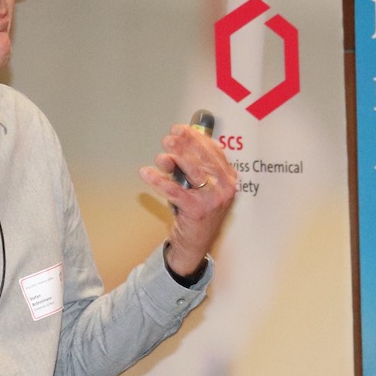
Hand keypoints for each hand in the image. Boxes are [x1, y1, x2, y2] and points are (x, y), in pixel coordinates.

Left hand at [139, 121, 235, 275]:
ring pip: (192, 170)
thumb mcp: (202, 188)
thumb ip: (193, 168)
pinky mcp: (197, 210)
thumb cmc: (197, 214)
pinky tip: (147, 174)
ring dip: (175, 156)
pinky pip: (174, 191)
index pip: (214, 150)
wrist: (195, 245)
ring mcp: (212, 199)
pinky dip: (158, 181)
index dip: (196, 137)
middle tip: (170, 137)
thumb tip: (175, 148)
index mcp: (228, 179)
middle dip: (184, 144)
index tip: (182, 129)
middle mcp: (224, 187)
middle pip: (203, 157)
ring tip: (162, 152)